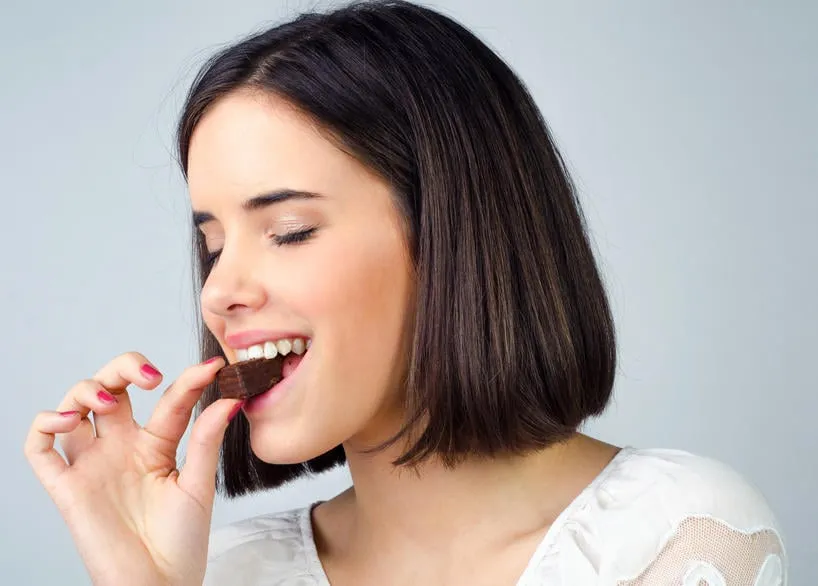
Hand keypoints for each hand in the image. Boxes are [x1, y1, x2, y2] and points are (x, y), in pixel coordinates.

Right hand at [24, 352, 240, 585]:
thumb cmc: (182, 542)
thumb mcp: (199, 486)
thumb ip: (207, 441)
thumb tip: (230, 398)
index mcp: (156, 445)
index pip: (168, 400)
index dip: (188, 379)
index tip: (214, 368)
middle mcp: (121, 448)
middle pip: (110, 388)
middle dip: (122, 367)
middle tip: (148, 375)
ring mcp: (92, 465)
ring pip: (72, 407)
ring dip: (84, 391)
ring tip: (109, 403)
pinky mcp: (67, 488)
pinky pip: (38, 449)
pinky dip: (43, 424)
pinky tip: (68, 420)